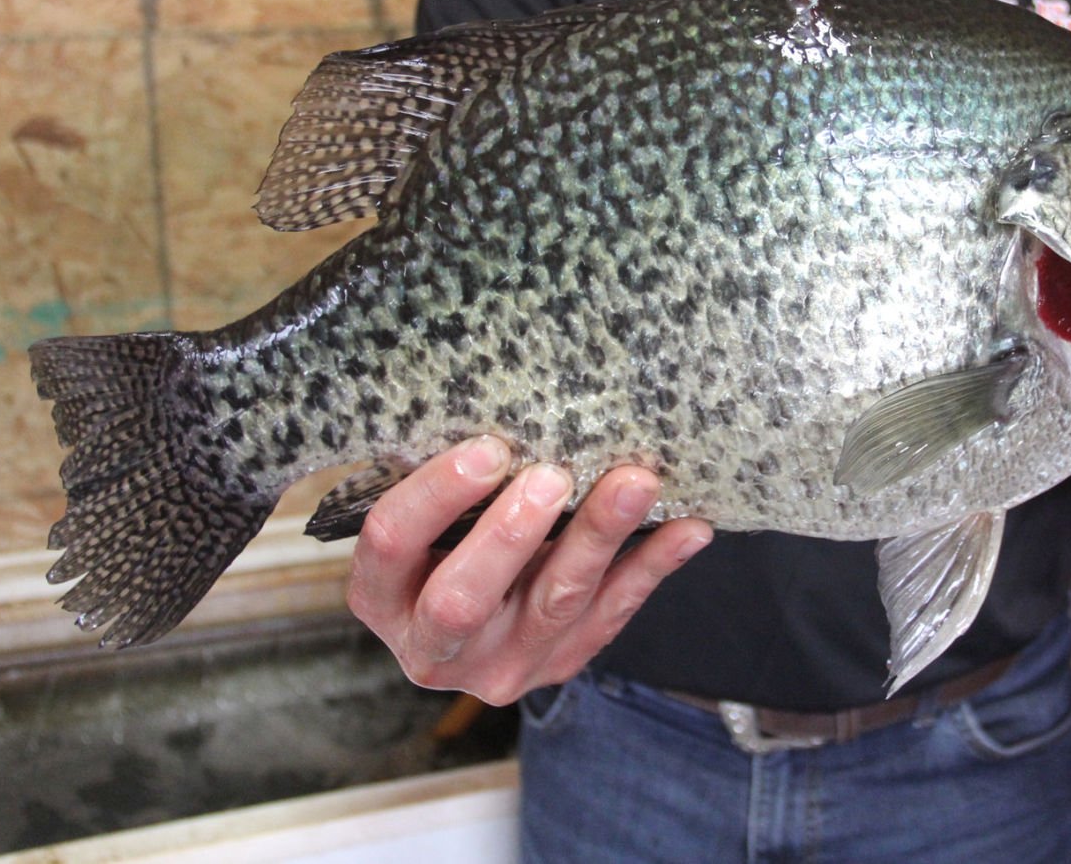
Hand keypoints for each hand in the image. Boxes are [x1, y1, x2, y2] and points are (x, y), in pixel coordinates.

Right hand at [345, 436, 712, 703]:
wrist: (473, 628)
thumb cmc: (443, 545)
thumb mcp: (424, 520)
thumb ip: (448, 481)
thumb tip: (504, 405)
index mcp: (382, 595)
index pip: (392, 543)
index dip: (436, 495)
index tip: (488, 448)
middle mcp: (433, 645)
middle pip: (464, 597)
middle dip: (511, 534)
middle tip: (553, 477)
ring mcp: (501, 664)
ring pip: (554, 604)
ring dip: (599, 538)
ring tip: (637, 484)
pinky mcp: (560, 663)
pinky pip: (613, 615)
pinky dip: (653, 567)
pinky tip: (688, 529)